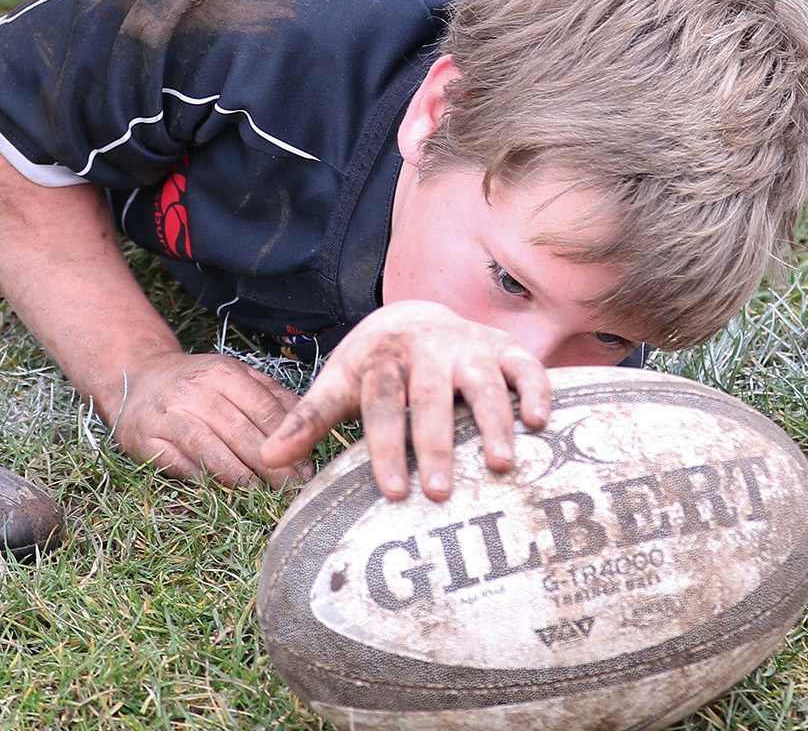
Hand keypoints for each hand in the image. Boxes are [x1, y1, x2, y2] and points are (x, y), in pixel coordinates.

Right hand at [113, 351, 310, 487]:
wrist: (138, 379)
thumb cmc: (197, 384)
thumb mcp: (234, 377)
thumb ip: (270, 396)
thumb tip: (306, 425)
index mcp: (223, 372)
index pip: (263, 408)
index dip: (287, 440)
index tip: (305, 466)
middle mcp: (194, 390)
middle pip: (239, 430)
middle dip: (269, 463)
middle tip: (289, 487)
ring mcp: (168, 414)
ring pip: (208, 446)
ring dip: (237, 474)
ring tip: (260, 493)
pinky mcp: (145, 438)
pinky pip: (177, 462)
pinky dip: (201, 478)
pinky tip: (221, 492)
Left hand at [258, 301, 552, 501]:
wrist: (414, 314)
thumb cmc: (375, 366)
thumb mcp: (339, 384)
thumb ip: (307, 419)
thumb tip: (267, 457)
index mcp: (383, 360)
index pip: (382, 404)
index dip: (387, 447)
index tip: (393, 492)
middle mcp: (428, 351)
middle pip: (431, 397)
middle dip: (437, 443)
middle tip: (441, 492)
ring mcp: (469, 347)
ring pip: (484, 383)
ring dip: (492, 423)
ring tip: (498, 465)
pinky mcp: (504, 349)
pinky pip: (526, 366)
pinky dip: (536, 390)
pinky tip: (540, 423)